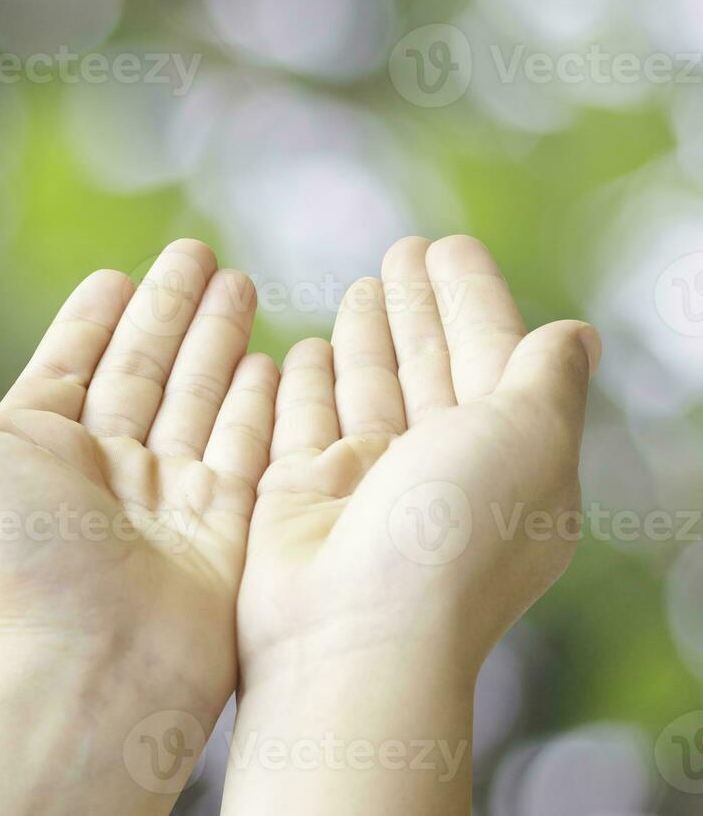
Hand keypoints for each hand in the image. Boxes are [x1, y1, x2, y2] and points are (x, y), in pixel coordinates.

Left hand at [0, 240, 276, 813]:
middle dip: (170, 311)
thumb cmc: (2, 561)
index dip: (92, 319)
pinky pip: (246, 446)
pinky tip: (272, 357)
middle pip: (143, 369)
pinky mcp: (225, 527)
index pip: (70, 363)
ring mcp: (167, 498)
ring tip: (240, 279)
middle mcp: (101, 469)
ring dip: (218, 337)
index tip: (116, 275)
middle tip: (198, 251)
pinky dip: (258, 401)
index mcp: (35, 449)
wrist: (84, 664)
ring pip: (198, 395)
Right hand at [223, 235, 599, 815]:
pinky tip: (306, 349)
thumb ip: (546, 375)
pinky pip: (305, 420)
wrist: (353, 630)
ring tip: (362, 284)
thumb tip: (575, 333)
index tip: (448, 245)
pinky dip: (308, 383)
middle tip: (402, 248)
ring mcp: (369, 484)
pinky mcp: (302, 495)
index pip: (492, 353)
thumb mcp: (529, 437)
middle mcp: (441, 470)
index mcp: (508, 458)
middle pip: (429, 366)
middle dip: (419, 306)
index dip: (472, 297)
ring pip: (369, 388)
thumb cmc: (451, 533)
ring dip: (368, 335)